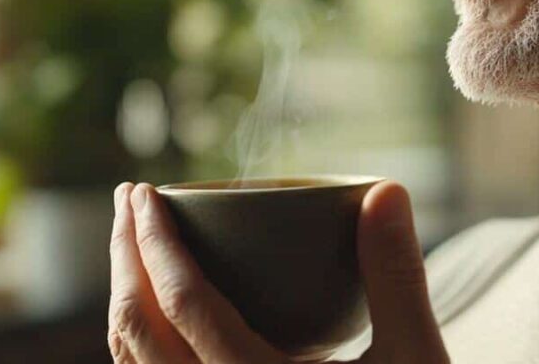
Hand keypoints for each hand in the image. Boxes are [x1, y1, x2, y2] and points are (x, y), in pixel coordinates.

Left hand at [108, 180, 450, 363]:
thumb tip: (385, 191)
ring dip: (124, 294)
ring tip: (131, 244)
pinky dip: (137, 338)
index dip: (155, 241)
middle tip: (128, 200)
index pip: (183, 304)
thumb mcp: (414, 361)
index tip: (146, 193)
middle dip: (124, 256)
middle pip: (137, 329)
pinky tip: (156, 312)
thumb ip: (397, 277)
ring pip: (133, 362)